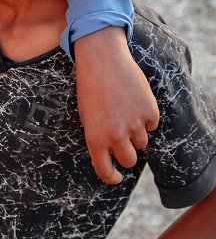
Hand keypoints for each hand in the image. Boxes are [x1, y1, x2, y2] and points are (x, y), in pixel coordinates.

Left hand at [74, 26, 159, 183]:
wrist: (103, 60)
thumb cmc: (90, 88)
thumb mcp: (86, 116)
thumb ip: (97, 137)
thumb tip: (109, 155)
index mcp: (95, 139)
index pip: (105, 170)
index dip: (111, 177)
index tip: (116, 177)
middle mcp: (116, 135)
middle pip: (129, 160)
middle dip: (127, 154)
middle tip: (124, 143)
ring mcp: (134, 124)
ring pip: (141, 142)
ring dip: (135, 132)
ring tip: (124, 111)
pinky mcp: (149, 111)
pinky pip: (151, 124)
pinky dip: (146, 117)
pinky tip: (134, 101)